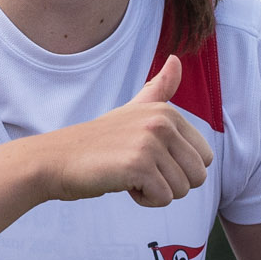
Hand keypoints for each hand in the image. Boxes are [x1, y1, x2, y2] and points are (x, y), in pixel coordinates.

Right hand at [25, 55, 213, 208]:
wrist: (56, 160)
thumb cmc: (96, 143)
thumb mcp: (132, 111)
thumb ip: (158, 90)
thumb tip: (176, 59)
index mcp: (167, 111)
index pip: (204, 158)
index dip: (176, 168)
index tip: (146, 158)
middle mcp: (162, 122)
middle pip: (198, 176)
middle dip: (171, 183)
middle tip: (139, 170)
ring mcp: (150, 142)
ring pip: (182, 190)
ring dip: (155, 192)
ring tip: (128, 174)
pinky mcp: (138, 165)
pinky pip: (163, 199)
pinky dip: (144, 200)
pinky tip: (122, 182)